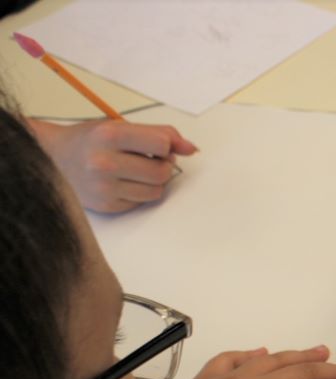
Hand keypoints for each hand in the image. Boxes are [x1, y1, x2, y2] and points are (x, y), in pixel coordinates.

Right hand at [28, 118, 196, 212]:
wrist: (55, 158)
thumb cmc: (92, 140)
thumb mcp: (120, 127)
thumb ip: (159, 134)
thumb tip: (192, 148)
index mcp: (110, 136)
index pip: (161, 144)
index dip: (167, 145)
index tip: (159, 145)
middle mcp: (105, 163)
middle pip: (162, 171)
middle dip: (163, 165)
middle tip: (150, 159)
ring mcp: (105, 188)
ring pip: (157, 190)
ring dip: (155, 181)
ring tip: (137, 170)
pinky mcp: (108, 206)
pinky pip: (143, 202)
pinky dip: (141, 192)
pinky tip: (125, 182)